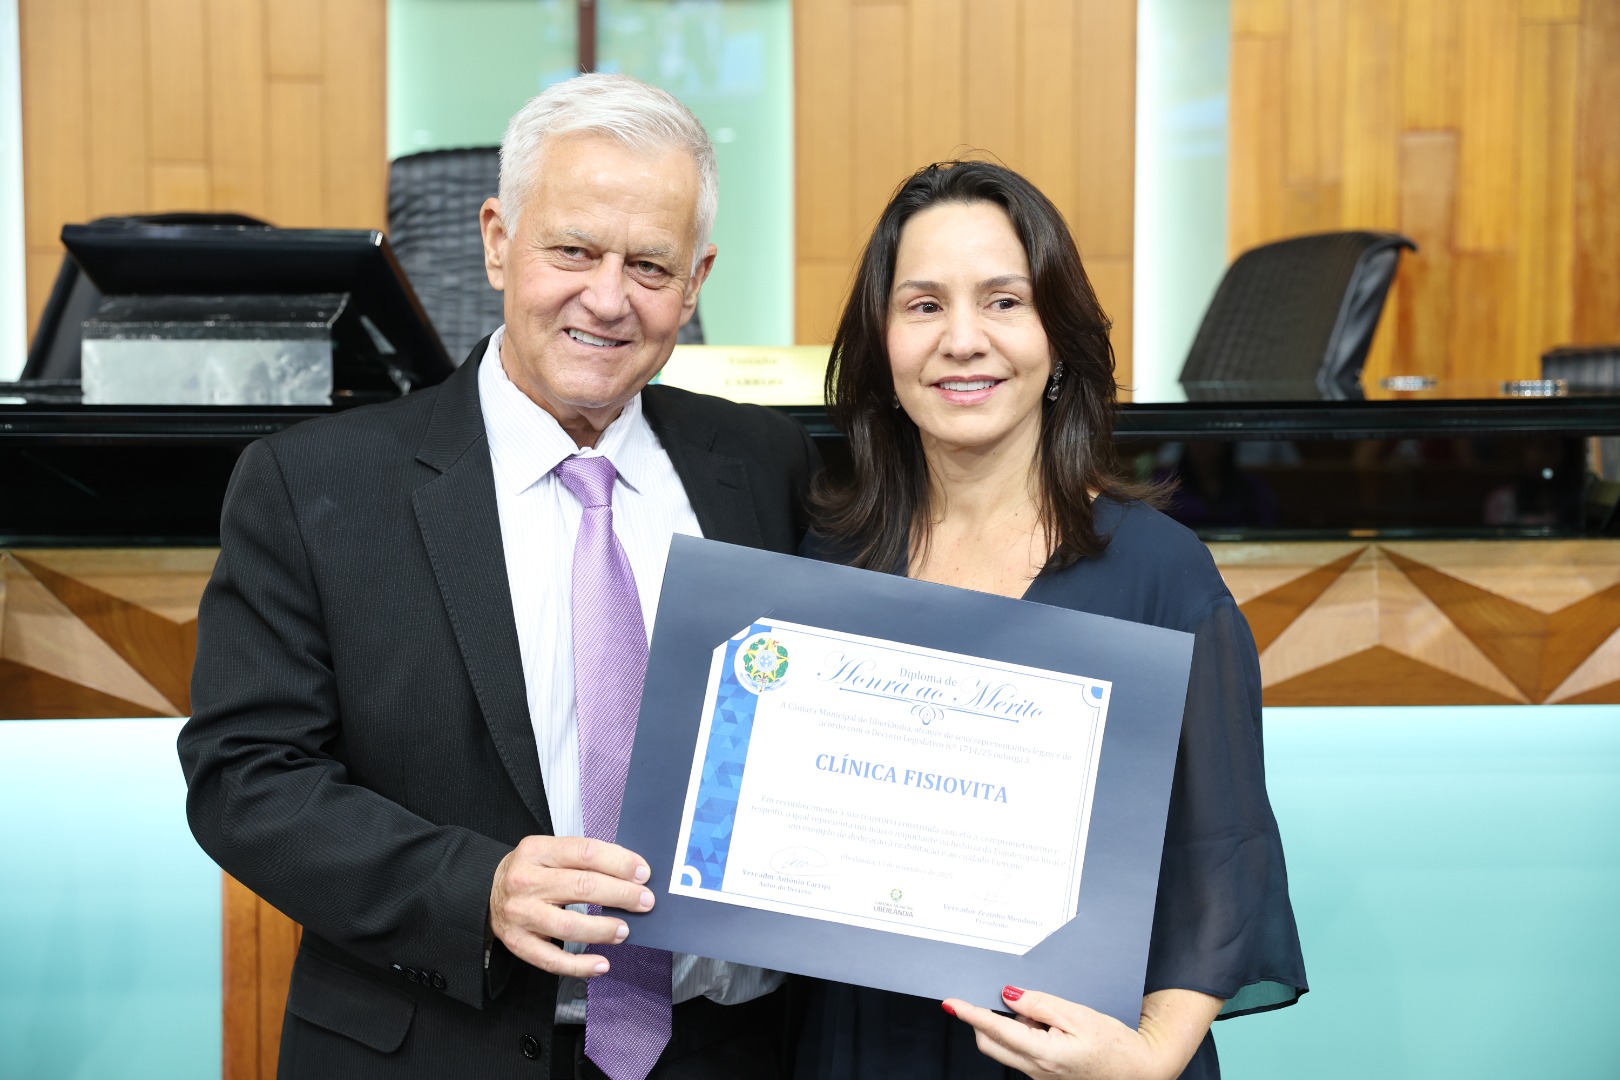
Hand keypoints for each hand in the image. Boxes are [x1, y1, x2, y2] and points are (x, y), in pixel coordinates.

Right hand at [489, 835, 655, 978]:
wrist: (486, 892)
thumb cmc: (530, 871)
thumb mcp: (549, 852)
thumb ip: (584, 858)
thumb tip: (631, 873)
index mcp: (536, 850)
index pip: (585, 852)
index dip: (619, 862)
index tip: (643, 873)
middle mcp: (525, 881)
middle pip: (581, 886)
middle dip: (620, 894)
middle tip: (645, 901)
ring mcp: (520, 914)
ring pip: (568, 925)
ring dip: (602, 929)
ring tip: (625, 930)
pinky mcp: (517, 943)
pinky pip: (551, 960)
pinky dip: (580, 965)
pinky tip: (601, 964)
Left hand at [941, 986, 1221, 1079]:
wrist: (1140, 1072)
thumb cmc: (1115, 1044)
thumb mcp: (1079, 1015)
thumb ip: (1040, 1004)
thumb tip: (1008, 995)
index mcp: (1043, 1053)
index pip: (995, 1030)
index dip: (970, 1014)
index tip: (951, 1002)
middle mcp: (1036, 1070)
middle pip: (991, 1043)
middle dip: (986, 1019)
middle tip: (1007, 998)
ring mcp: (1039, 1077)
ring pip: (1006, 1048)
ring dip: (1010, 1028)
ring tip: (1044, 1014)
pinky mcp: (1045, 1077)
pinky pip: (1022, 1054)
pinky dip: (1025, 1037)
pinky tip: (1048, 1026)